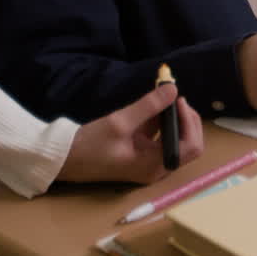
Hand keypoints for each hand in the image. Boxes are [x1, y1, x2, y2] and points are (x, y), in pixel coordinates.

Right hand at [58, 85, 203, 184]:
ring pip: (176, 138)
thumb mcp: (120, 122)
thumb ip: (148, 106)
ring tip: (163, 96)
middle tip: (173, 96)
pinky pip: (160, 136)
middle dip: (186, 118)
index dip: (189, 121)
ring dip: (174, 117)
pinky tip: (152, 106)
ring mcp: (150, 161)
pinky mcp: (142, 154)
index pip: (190, 146)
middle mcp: (157, 167)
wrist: (66, 159)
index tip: (177, 100)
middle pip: (188, 143)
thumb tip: (173, 89)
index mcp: (155, 165)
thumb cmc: (90, 145)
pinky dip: (161, 120)